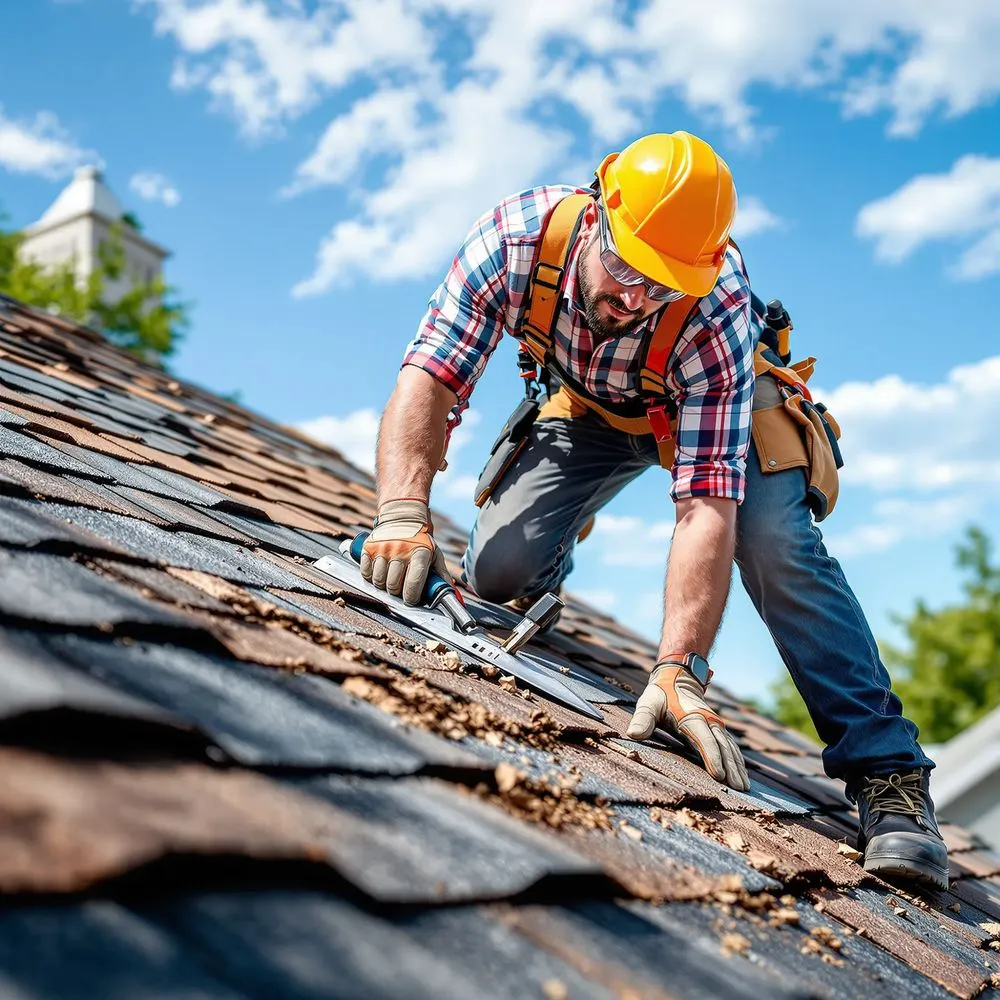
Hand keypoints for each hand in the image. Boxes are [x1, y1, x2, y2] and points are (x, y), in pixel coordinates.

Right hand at [360, 499, 448, 605]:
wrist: (403, 517)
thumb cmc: (420, 540)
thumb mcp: (434, 554)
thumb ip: (441, 574)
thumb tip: (448, 592)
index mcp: (419, 553)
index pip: (413, 583)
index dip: (412, 597)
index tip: (411, 600)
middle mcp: (400, 551)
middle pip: (393, 585)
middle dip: (397, 592)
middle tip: (400, 589)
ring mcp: (383, 549)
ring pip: (379, 581)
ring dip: (383, 586)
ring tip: (390, 580)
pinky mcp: (369, 548)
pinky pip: (366, 572)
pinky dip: (371, 577)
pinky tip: (379, 573)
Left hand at [626, 662, 748, 790]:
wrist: (676, 678)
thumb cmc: (660, 695)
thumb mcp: (648, 704)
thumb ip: (642, 719)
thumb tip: (632, 734)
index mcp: (692, 717)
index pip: (705, 740)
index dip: (712, 757)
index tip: (719, 776)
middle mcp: (708, 721)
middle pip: (723, 747)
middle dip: (731, 768)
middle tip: (739, 789)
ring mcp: (715, 725)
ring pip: (730, 748)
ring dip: (738, 767)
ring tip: (744, 787)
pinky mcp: (717, 730)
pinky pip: (731, 746)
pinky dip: (738, 760)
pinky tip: (743, 774)